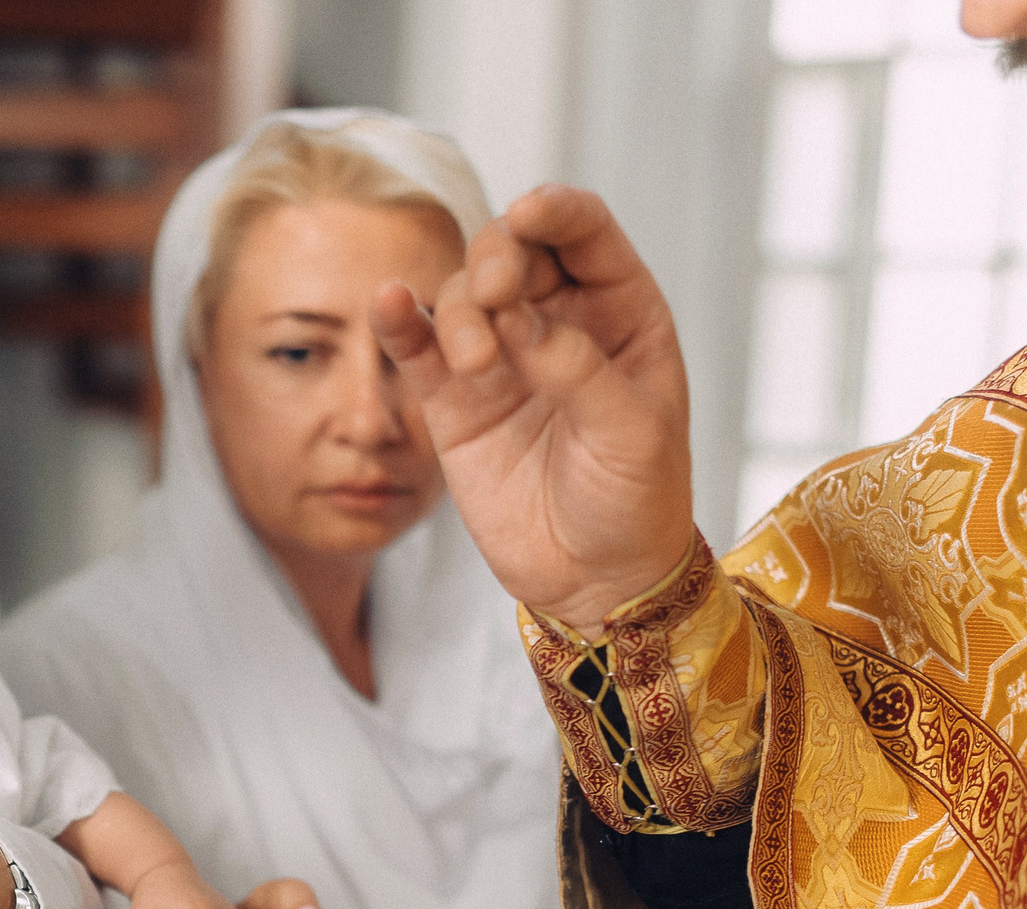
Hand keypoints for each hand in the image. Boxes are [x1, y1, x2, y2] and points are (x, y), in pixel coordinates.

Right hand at [369, 185, 694, 636]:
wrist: (596, 578)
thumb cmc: (636, 500)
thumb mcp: (632, 432)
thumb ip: (578, 367)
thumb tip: (517, 319)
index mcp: (620, 311)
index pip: (584, 233)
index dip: (556, 212)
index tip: (529, 213)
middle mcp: (557, 320)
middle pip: (514, 250)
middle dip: (499, 258)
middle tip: (496, 297)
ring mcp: (501, 357)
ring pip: (464, 293)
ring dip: (461, 310)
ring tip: (474, 364)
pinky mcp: (453, 400)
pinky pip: (418, 346)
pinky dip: (400, 320)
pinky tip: (390, 301)